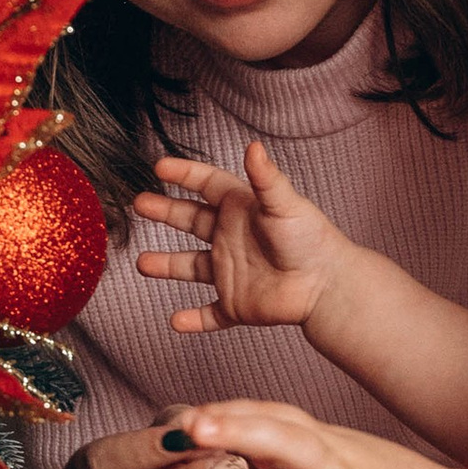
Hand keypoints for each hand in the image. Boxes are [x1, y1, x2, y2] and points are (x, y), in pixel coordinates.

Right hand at [132, 141, 355, 336]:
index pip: (206, 184)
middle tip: (140, 204)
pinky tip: (175, 322)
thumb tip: (253, 146)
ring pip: (190, 267)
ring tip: (142, 264)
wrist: (328, 285)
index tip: (159, 167)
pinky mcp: (237, 304)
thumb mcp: (284, 204)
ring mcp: (231, 272)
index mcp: (241, 209)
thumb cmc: (311, 239)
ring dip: (166, 266)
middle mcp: (231, 238)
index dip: (184, 173)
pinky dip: (193, 320)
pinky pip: (210, 314)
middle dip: (164, 212)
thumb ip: (266, 178)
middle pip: (190, 221)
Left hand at [178, 398, 446, 468]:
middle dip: (239, 431)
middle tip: (193, 431)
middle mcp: (333, 465)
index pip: (272, 415)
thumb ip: (280, 443)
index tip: (184, 413)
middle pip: (286, 438)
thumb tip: (216, 429)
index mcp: (321, 441)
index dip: (230, 411)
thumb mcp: (330, 454)